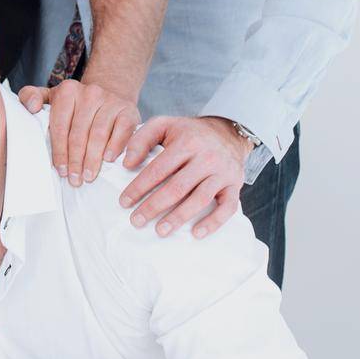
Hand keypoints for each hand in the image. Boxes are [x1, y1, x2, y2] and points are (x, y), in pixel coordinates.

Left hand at [19, 80, 138, 185]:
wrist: (109, 91)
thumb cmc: (75, 104)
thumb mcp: (50, 96)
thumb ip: (31, 97)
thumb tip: (31, 107)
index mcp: (67, 91)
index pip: (60, 125)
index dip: (59, 150)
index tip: (60, 170)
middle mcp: (89, 93)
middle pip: (79, 133)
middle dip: (75, 160)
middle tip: (74, 180)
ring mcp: (110, 100)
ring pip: (99, 134)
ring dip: (93, 159)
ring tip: (89, 176)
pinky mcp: (128, 110)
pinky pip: (122, 131)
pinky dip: (116, 146)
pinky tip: (109, 160)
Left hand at [120, 115, 248, 237]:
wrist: (227, 133)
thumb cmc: (188, 133)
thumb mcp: (163, 125)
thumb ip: (140, 140)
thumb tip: (126, 164)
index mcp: (186, 142)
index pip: (158, 169)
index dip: (139, 187)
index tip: (124, 202)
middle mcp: (206, 158)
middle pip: (177, 187)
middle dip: (154, 206)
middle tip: (136, 221)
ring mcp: (222, 173)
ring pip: (199, 199)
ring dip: (179, 218)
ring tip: (160, 231)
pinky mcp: (235, 185)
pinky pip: (227, 208)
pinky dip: (213, 222)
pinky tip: (196, 234)